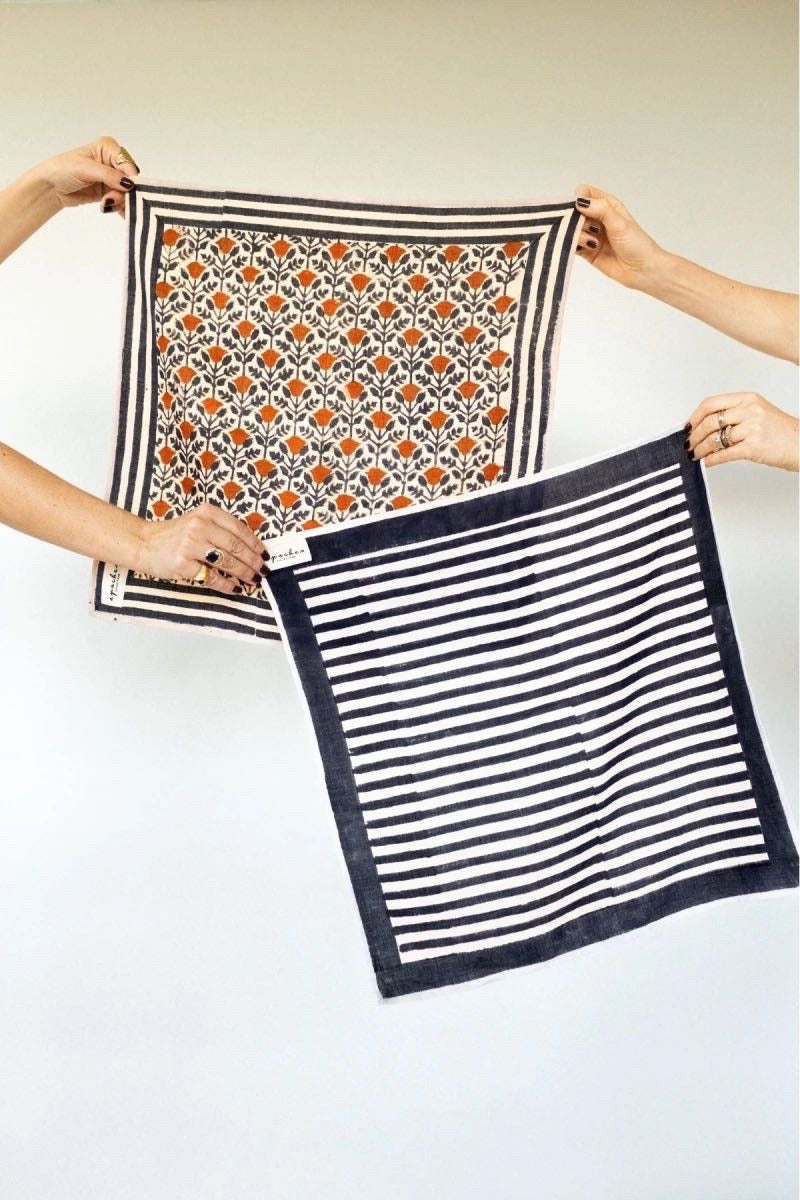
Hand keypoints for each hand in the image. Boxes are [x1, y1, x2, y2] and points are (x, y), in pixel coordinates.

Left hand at [26, 135, 139, 216]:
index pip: (127, 163)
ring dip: (120, 201)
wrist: (50, 187)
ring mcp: (112, 178)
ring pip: (127, 192)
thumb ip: (109, 175)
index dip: (131, 177)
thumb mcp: (86, 169)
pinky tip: (111, 209)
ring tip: (105, 204)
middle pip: (130, 179)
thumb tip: (129, 184)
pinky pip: (122, 201)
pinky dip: (119, 207)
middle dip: (124, 192)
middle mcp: (112, 161)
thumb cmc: (62, 170)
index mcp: (108, 148)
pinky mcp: (109, 192)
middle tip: (111, 199)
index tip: (127, 190)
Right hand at [135, 503, 266, 592]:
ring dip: (244, 573)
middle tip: (263, 570)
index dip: (255, 544)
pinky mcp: (183, 564)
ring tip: (253, 579)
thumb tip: (250, 548)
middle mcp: (199, 526)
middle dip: (253, 560)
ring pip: (227, 562)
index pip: (238, 529)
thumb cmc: (174, 534)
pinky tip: (235, 588)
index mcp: (206, 512)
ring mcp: (190, 545)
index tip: (265, 554)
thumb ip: (220, 529)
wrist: (143, 543)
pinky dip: (226, 584)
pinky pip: (211, 577)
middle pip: (236, 546)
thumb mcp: (198, 521)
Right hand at [573, 183, 666, 289]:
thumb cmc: (636, 243)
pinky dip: (574, 246)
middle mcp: (597, 218)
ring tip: (594, 243)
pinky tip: (588, 249)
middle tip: (588, 229)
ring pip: (572, 228)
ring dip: (579, 235)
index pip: (585, 193)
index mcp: (606, 205)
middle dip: (575, 219)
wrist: (642, 270)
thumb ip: (601, 210)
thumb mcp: (619, 222)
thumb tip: (580, 201)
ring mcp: (591, 234)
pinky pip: (572, 244)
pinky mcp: (587, 251)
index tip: (578, 209)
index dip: (578, 198)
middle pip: (574, 211)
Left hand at [685, 392, 798, 470]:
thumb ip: (734, 413)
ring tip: (696, 454)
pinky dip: (712, 459)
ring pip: (714, 438)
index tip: (688, 427)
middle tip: (689, 444)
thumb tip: (705, 424)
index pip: (711, 403)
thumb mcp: (757, 412)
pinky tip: (707, 462)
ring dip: (700, 449)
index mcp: (747, 399)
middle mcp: (749, 410)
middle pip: (709, 421)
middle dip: (694, 436)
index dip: (695, 416)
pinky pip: (724, 454)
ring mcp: (752, 428)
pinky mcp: (753, 447)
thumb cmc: (779, 430)